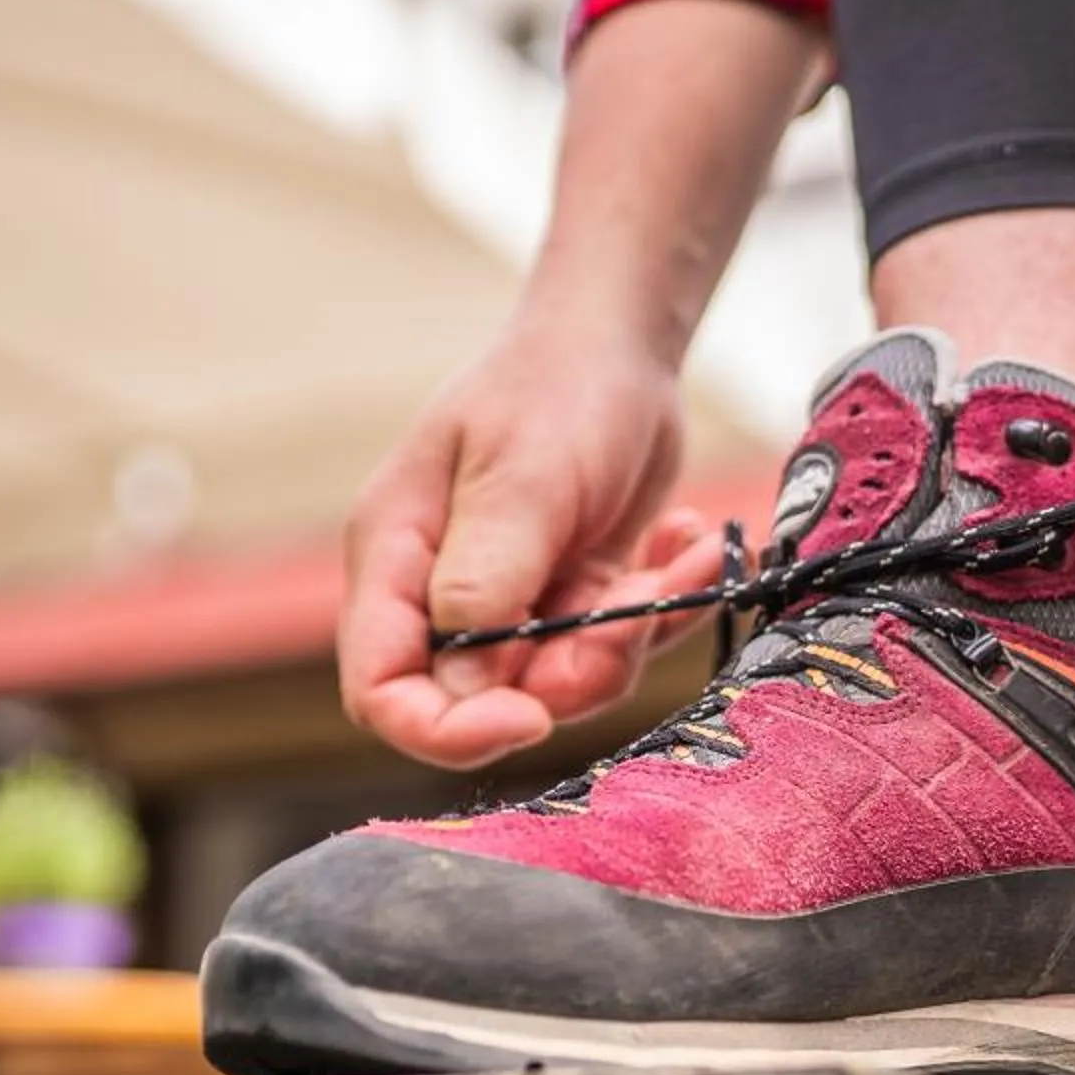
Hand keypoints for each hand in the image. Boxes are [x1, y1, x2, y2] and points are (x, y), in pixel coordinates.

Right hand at [340, 322, 722, 767]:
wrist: (620, 345)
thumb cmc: (555, 387)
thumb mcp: (523, 475)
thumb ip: (488, 578)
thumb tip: (464, 683)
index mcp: (396, 559)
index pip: (384, 688)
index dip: (444, 729)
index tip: (528, 717)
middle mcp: (443, 595)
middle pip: (488, 699)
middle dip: (577, 670)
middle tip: (636, 607)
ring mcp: (513, 602)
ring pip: (567, 681)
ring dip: (635, 632)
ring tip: (686, 552)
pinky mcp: (574, 601)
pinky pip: (616, 646)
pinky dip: (664, 608)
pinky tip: (690, 541)